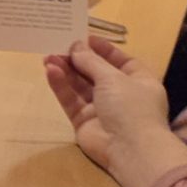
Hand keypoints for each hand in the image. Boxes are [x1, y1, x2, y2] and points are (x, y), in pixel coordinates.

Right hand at [42, 38, 186, 186]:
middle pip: (96, 72)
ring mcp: (101, 108)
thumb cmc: (131, 107)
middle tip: (57, 46)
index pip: (120, 60)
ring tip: (47, 57)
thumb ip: (91, 61)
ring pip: (80, 86)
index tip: (82, 37)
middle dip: (78, 59)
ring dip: (66, 71)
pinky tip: (50, 72)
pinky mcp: (83, 120)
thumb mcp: (114, 78)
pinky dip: (61, 86)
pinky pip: (71, 100)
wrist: (129, 149)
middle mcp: (121, 93)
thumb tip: (76, 46)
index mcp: (139, 81)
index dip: (102, 49)